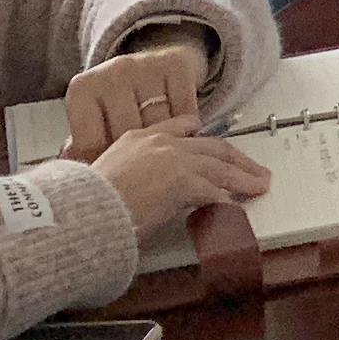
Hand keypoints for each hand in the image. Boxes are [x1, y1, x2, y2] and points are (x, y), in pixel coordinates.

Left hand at [59, 35, 211, 159]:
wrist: (151, 66)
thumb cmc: (117, 106)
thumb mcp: (94, 123)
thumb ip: (84, 149)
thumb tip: (77, 175)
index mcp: (83, 88)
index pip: (91, 143)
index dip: (105, 162)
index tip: (116, 166)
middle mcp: (112, 72)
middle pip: (127, 134)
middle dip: (137, 155)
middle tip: (144, 163)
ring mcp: (145, 65)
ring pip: (159, 125)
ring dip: (165, 144)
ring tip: (163, 149)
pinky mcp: (176, 63)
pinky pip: (185, 112)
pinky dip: (188, 129)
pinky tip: (181, 131)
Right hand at [87, 120, 272, 244]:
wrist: (80, 212)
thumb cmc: (84, 203)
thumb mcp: (104, 177)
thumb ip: (129, 176)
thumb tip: (142, 193)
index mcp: (137, 137)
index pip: (181, 128)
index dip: (202, 137)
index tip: (215, 144)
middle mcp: (159, 143)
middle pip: (211, 146)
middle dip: (236, 159)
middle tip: (253, 169)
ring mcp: (173, 159)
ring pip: (219, 166)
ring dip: (242, 178)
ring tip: (258, 186)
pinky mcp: (182, 181)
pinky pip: (214, 193)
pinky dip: (227, 203)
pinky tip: (236, 210)